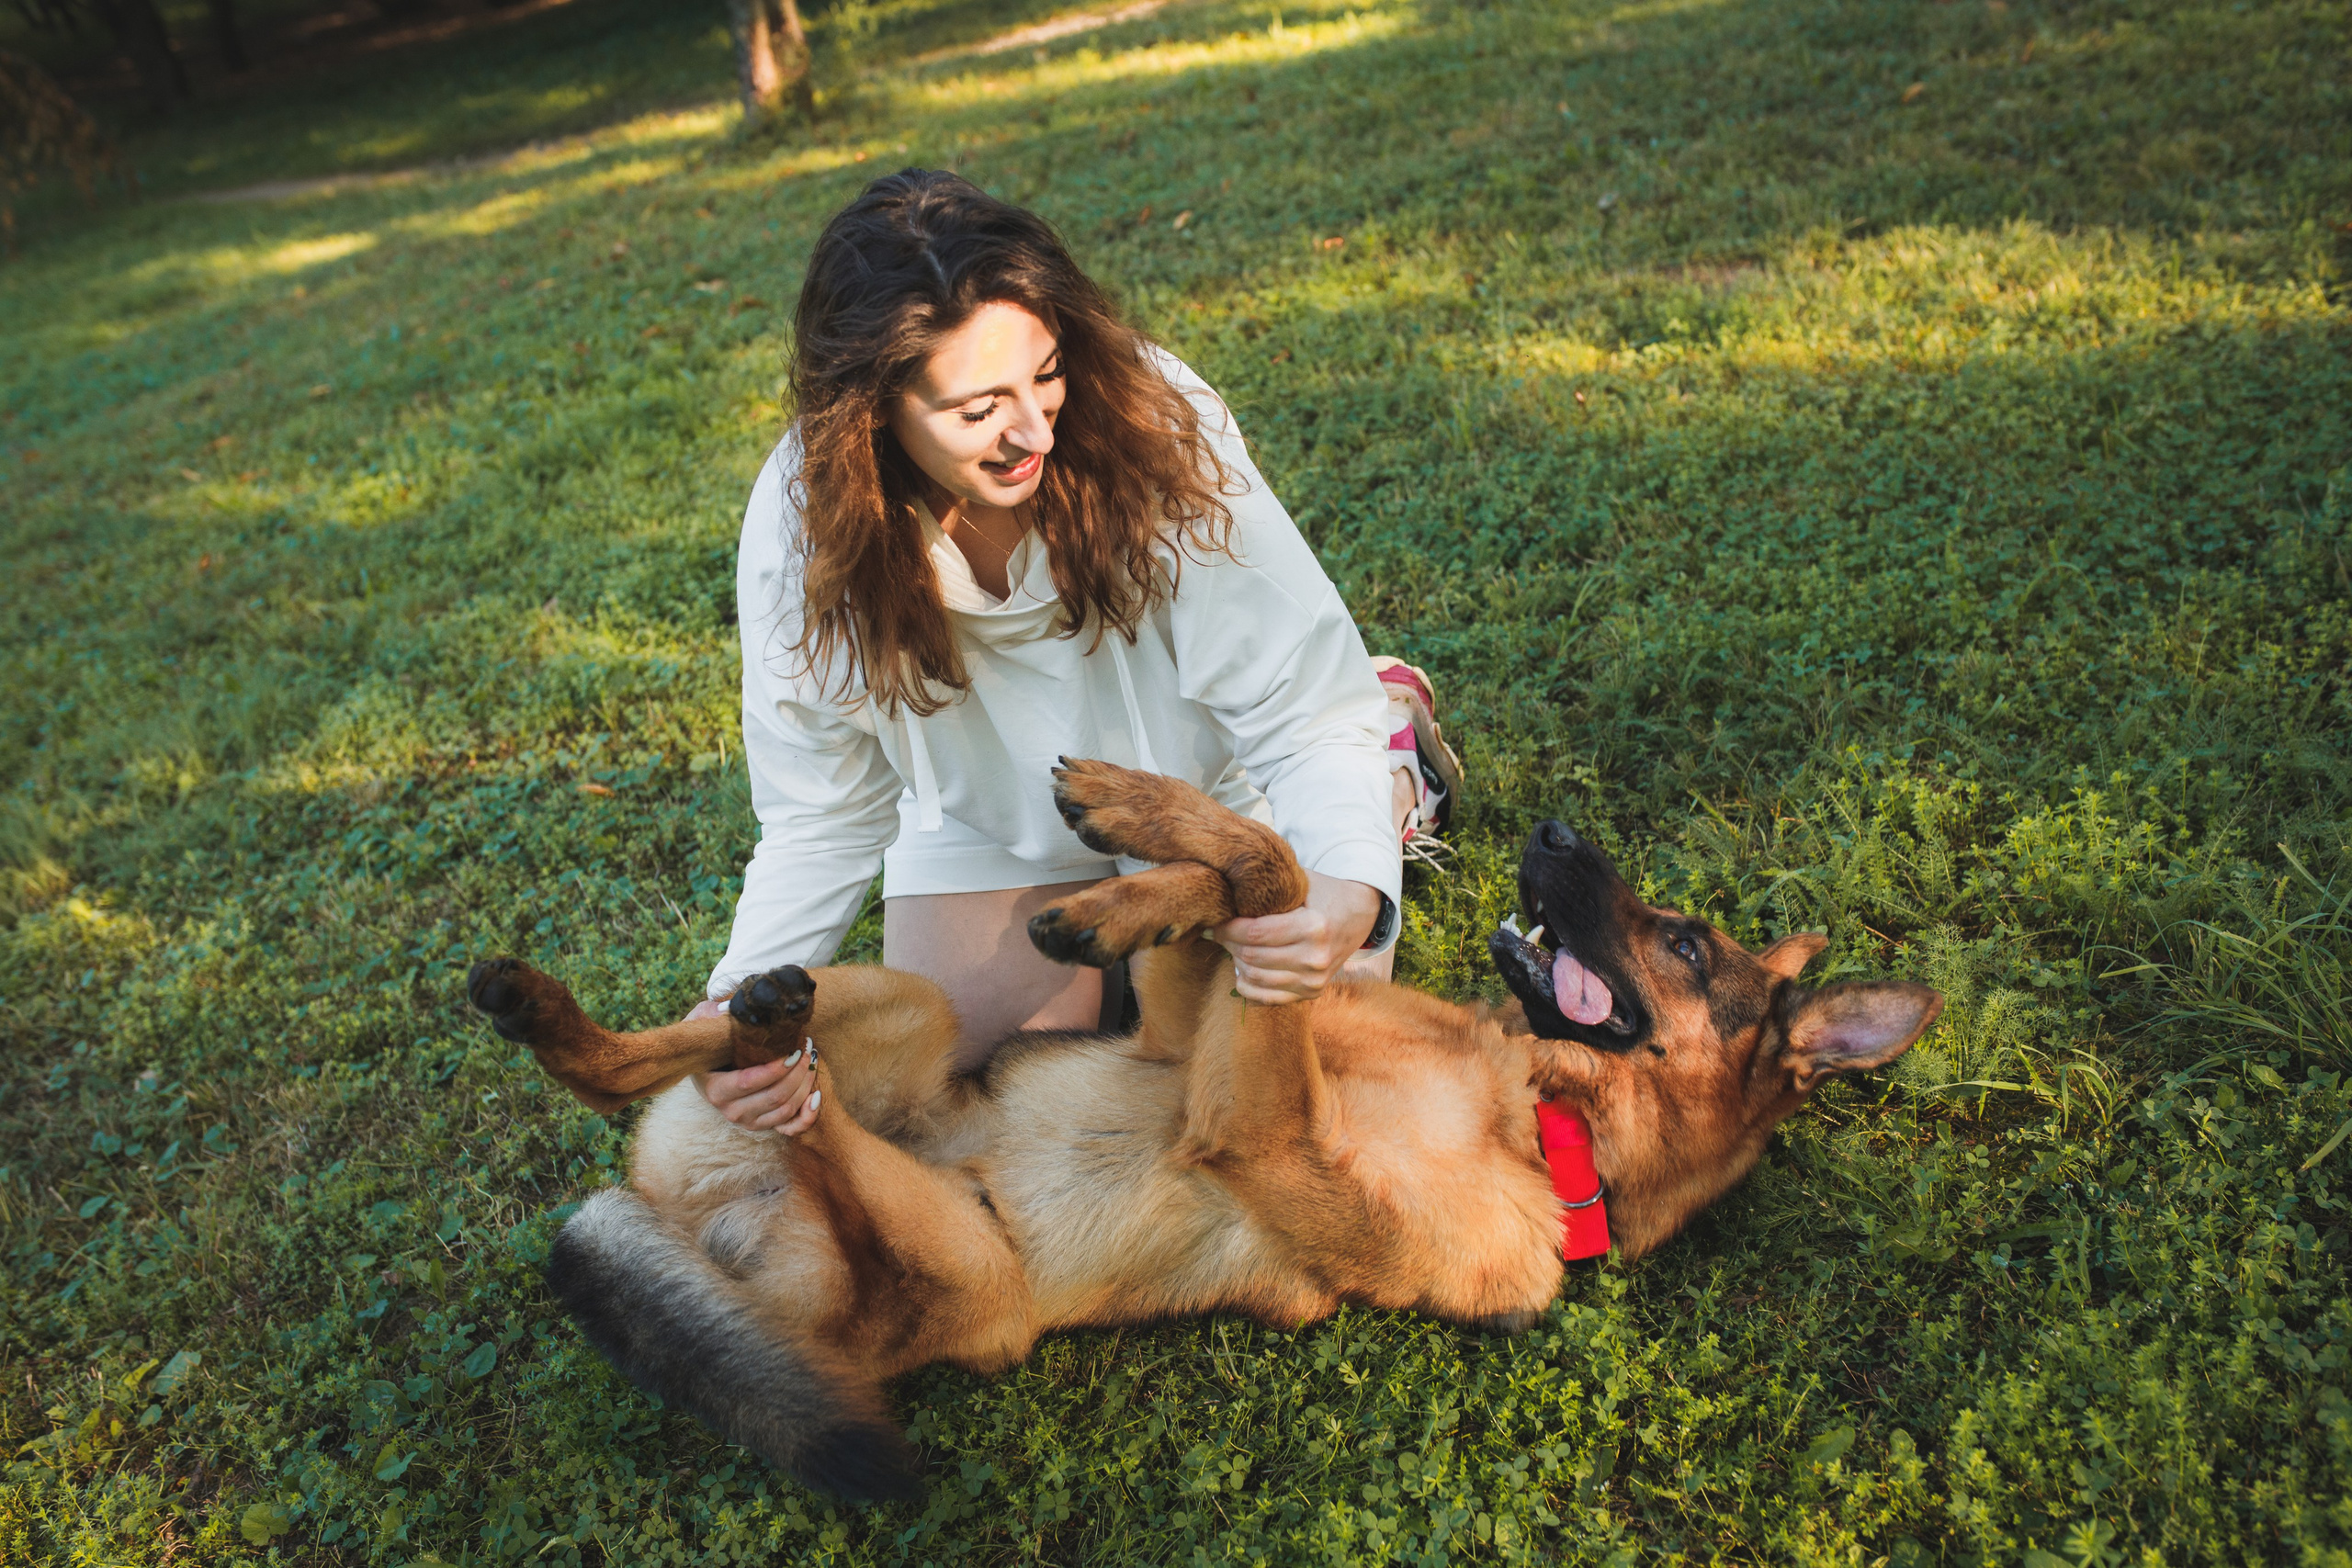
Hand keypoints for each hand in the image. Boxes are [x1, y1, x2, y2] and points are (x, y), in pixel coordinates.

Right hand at [688, 996, 819, 1134]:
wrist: (709, 1071)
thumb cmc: (711, 1045)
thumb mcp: (702, 1025)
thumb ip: (710, 1016)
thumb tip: (728, 1010)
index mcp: (716, 1090)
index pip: (750, 1082)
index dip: (776, 1067)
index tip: (793, 1048)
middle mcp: (731, 1111)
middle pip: (775, 1096)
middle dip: (798, 1071)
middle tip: (807, 1048)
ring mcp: (748, 1122)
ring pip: (786, 1109)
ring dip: (805, 1085)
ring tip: (811, 1060)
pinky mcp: (763, 1126)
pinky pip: (791, 1127)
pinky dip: (807, 1114)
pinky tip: (816, 1095)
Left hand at [1212, 870, 1381, 1004]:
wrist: (1358, 915)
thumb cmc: (1323, 893)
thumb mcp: (1300, 881)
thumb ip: (1269, 889)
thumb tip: (1225, 897)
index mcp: (1314, 927)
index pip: (1255, 934)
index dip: (1227, 929)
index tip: (1215, 921)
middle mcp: (1316, 958)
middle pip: (1253, 957)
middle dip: (1228, 944)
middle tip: (1218, 931)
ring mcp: (1315, 980)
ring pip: (1256, 979)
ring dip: (1236, 963)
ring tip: (1231, 946)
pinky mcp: (1312, 992)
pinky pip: (1268, 998)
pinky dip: (1247, 987)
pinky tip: (1240, 970)